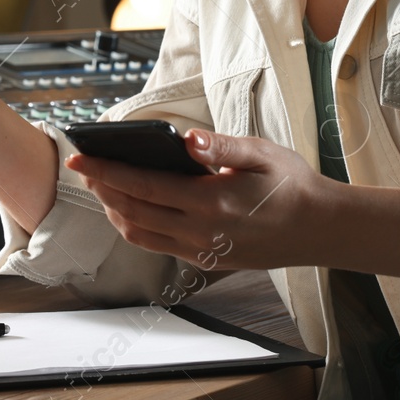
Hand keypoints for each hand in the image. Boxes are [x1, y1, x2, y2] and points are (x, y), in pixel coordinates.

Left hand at [65, 129, 329, 270]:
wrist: (320, 229)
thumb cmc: (292, 185)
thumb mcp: (261, 154)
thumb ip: (220, 147)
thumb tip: (185, 140)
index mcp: (210, 201)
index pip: (142, 186)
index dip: (105, 171)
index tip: (80, 158)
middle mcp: (200, 232)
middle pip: (131, 212)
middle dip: (101, 189)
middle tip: (84, 167)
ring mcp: (201, 250)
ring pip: (139, 235)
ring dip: (114, 211)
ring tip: (103, 186)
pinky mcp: (206, 259)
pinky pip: (158, 246)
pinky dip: (136, 226)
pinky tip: (133, 207)